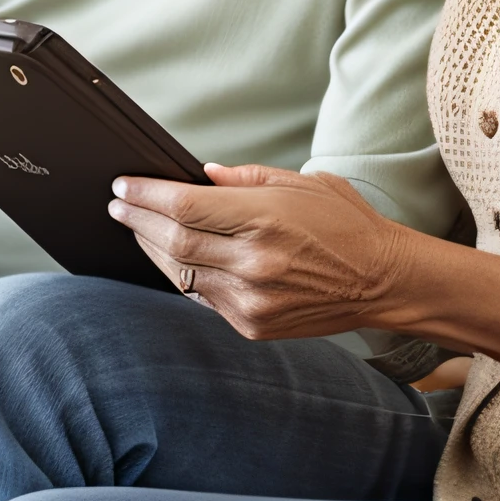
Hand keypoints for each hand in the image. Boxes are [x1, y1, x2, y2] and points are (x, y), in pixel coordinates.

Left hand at [109, 163, 409, 339]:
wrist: (381, 280)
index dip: (146, 195)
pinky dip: (182, 273)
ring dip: (152, 248)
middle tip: (118, 203)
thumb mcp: (300, 182)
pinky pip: (201, 296)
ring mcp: (250, 300)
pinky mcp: (251, 324)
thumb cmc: (345, 223)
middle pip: (173, 240)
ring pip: (180, 272)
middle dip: (138, 219)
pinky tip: (173, 255)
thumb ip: (244, 179)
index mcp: (266, 219)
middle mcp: (254, 262)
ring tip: (136, 226)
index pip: (184, 206)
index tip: (123, 185)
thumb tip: (199, 176)